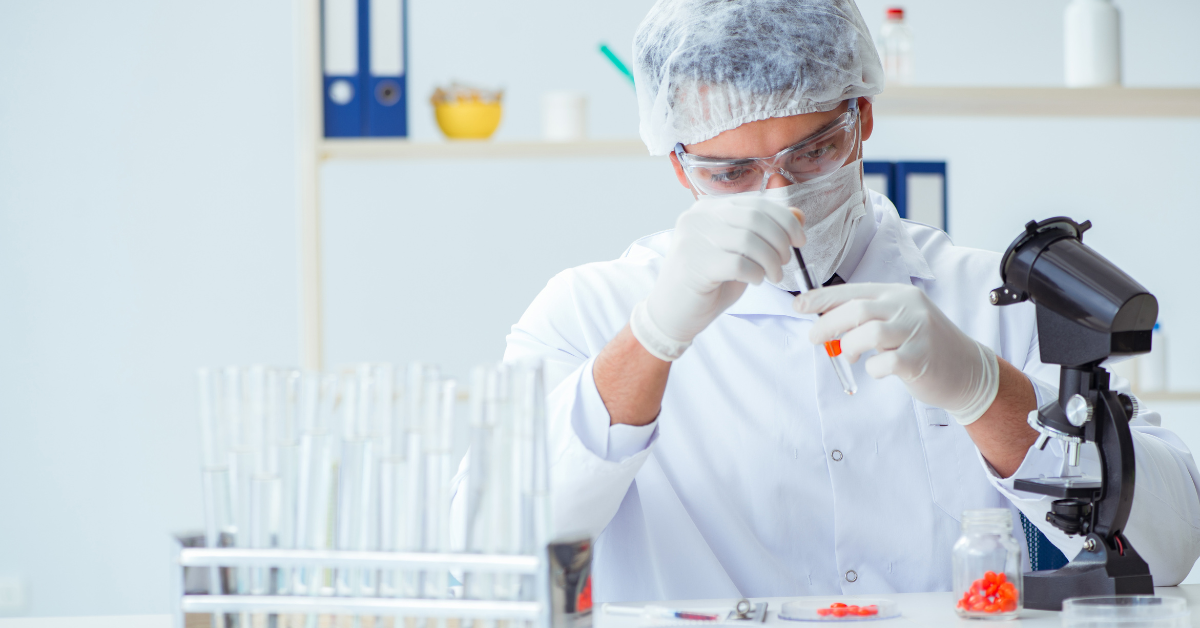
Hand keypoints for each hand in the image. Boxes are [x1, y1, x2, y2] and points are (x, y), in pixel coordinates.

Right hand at [631, 196, 805, 360]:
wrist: (673, 314)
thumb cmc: (708, 282)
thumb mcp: (740, 253)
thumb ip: (765, 232)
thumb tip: (798, 215)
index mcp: (708, 208)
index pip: (757, 203)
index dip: (785, 220)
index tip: (800, 240)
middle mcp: (697, 217)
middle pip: (756, 218)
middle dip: (781, 241)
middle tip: (785, 262)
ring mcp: (693, 239)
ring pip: (750, 241)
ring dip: (771, 261)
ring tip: (773, 275)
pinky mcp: (694, 264)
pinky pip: (739, 264)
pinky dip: (756, 273)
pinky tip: (755, 281)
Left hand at [795, 283, 999, 423]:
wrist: (967, 368)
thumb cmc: (923, 344)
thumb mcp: (897, 320)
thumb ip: (867, 318)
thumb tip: (824, 321)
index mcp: (897, 294)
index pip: (853, 291)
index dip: (822, 298)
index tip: (799, 305)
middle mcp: (908, 307)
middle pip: (857, 309)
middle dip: (828, 323)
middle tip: (814, 338)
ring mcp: (916, 332)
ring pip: (869, 333)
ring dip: (850, 346)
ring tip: (850, 355)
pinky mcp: (920, 358)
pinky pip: (885, 362)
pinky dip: (872, 369)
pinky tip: (876, 370)